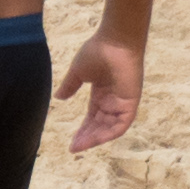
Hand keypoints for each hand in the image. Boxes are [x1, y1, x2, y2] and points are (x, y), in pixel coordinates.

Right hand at [56, 35, 143, 152]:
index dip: (82, 130)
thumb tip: (58, 98)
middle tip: (73, 148)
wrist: (115, 40)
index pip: (92, 117)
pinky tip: (96, 140)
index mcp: (102, 93)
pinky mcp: (130, 102)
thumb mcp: (78, 72)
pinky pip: (122, 124)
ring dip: (96, 138)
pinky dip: (110, 133)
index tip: (71, 142)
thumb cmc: (98, 51)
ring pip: (110, 128)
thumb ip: (69, 86)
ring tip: (81, 145)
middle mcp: (113, 100)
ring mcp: (122, 102)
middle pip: (100, 125)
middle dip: (87, 138)